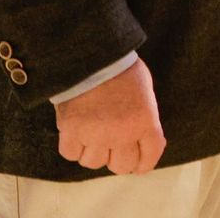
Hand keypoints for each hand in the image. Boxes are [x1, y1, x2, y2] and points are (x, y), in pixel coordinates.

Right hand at [55, 57, 165, 174]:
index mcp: (145, 121)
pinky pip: (71, 154)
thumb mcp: (145, 90)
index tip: (138, 164)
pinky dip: (72, 146)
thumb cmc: (121, 68)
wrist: (91, 53)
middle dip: (117, 158)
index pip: (149, 158)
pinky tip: (75, 131)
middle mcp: (122, 133)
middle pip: (121, 166)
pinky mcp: (71, 131)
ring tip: (91, 133)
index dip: (143, 164)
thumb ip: (144, 117)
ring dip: (93, 151)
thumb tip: (143, 139)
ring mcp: (95, 134)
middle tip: (112, 145)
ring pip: (94, 162)